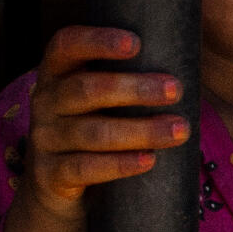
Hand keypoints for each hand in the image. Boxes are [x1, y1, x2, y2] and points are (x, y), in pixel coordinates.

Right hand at [21, 25, 188, 218]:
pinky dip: (119, 163)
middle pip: (85, 89)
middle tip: (175, 90)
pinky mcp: (50, 174)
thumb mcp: (106, 99)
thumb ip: (133, 73)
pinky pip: (84, 167)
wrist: (61, 190)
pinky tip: (148, 160)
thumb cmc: (100, 130)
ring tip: (179, 130)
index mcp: (58, 73)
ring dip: (141, 130)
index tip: (136, 43)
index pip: (66, 45)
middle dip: (134, 88)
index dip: (97, 41)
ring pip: (93, 132)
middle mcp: (45, 102)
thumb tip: (187, 46)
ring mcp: (45, 139)